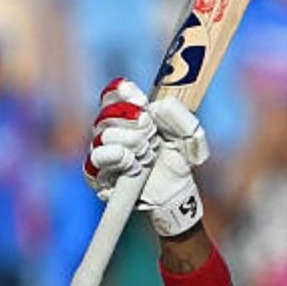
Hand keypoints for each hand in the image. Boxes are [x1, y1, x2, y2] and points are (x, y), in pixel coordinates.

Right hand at [84, 78, 210, 236]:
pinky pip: (97, 160)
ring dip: (130, 142)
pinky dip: (120, 160)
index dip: (123, 93)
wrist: (175, 192)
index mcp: (128, 114)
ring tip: (148, 153)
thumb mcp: (189, 137)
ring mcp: (102, 151)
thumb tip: (160, 105)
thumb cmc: (178, 160)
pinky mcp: (96, 175)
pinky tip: (136, 165)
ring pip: (103, 136)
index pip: (114, 95)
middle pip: (107, 114)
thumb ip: (181, 118)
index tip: (142, 101)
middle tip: (152, 134)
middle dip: (134, 123)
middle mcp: (110, 130)